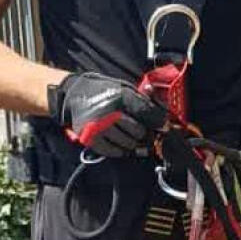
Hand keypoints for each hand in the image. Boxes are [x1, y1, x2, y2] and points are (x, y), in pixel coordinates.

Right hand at [49, 72, 166, 156]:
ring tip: (132, 139)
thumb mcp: (124, 88)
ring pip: (127, 143)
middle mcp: (110, 112)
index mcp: (120, 97)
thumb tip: (161, 115)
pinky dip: (120, 150)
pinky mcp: (90, 138)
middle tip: (145, 134)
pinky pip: (112, 151)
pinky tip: (121, 145)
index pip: (145, 112)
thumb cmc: (104, 91)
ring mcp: (99, 127)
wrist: (75, 95)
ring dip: (133, 143)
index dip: (158, 121)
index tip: (164, 127)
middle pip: (138, 131)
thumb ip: (141, 100)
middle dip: (145, 134)